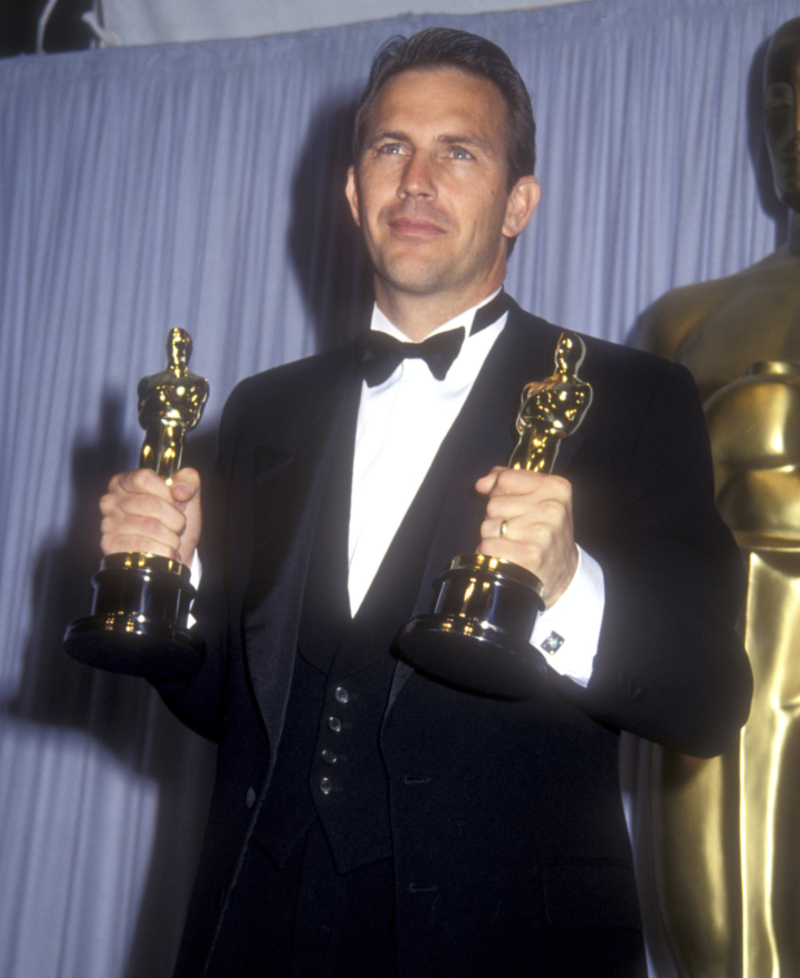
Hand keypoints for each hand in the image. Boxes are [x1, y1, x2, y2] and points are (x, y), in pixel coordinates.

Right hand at [100, 467, 201, 565]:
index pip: (144, 478)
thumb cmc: (174, 522)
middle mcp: (111, 501)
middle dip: (175, 518)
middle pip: (151, 503)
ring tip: (172, 541)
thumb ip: (189, 480)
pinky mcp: (110, 546)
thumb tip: (180, 490)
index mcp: (124, 482)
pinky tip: (165, 553)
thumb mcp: (187, 495)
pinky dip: (164, 553)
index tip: (177, 503)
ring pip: (151, 527)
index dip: (167, 492)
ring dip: (172, 538)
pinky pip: (145, 548)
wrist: (172, 557)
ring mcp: (108, 524)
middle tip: (178, 526)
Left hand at [475, 466, 576, 607]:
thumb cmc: (545, 531)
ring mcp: (542, 532)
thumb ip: (507, 481)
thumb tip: (482, 484)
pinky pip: (488, 546)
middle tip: (516, 530)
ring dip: (493, 537)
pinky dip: (490, 554)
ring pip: (488, 526)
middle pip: (493, 504)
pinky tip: (507, 556)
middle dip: (496, 518)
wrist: (564, 571)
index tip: (512, 506)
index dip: (499, 493)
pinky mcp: (529, 556)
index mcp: (556, 487)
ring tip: (513, 543)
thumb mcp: (537, 498)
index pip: (505, 478)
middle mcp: (552, 508)